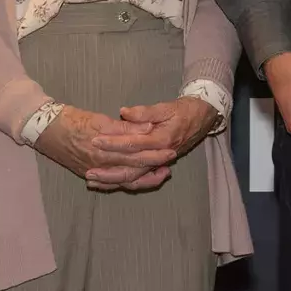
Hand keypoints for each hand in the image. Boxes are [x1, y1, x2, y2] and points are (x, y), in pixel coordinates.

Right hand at [34, 105, 175, 191]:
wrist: (45, 130)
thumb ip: (125, 128)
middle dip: (152, 167)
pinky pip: (110, 183)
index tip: (171, 150)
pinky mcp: (88, 173)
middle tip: (170, 163)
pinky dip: (125, 183)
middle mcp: (100, 165)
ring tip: (160, 175)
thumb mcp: (100, 120)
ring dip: (142, 179)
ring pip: (123, 180)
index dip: (154, 154)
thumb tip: (149, 130)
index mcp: (104, 150)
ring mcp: (93, 171)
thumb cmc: (73, 120)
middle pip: (132, 170)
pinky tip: (137, 180)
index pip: (136, 155)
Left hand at [86, 98, 218, 190]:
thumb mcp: (167, 107)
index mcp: (162, 140)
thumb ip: (145, 112)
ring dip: (112, 180)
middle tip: (87, 169)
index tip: (95, 139)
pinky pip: (139, 178)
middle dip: (108, 170)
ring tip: (92, 180)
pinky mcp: (156, 164)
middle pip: (131, 168)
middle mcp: (159, 155)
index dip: (113, 142)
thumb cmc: (185, 110)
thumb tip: (124, 113)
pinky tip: (107, 183)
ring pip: (134, 177)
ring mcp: (158, 163)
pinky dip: (122, 182)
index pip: (133, 144)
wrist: (203, 118)